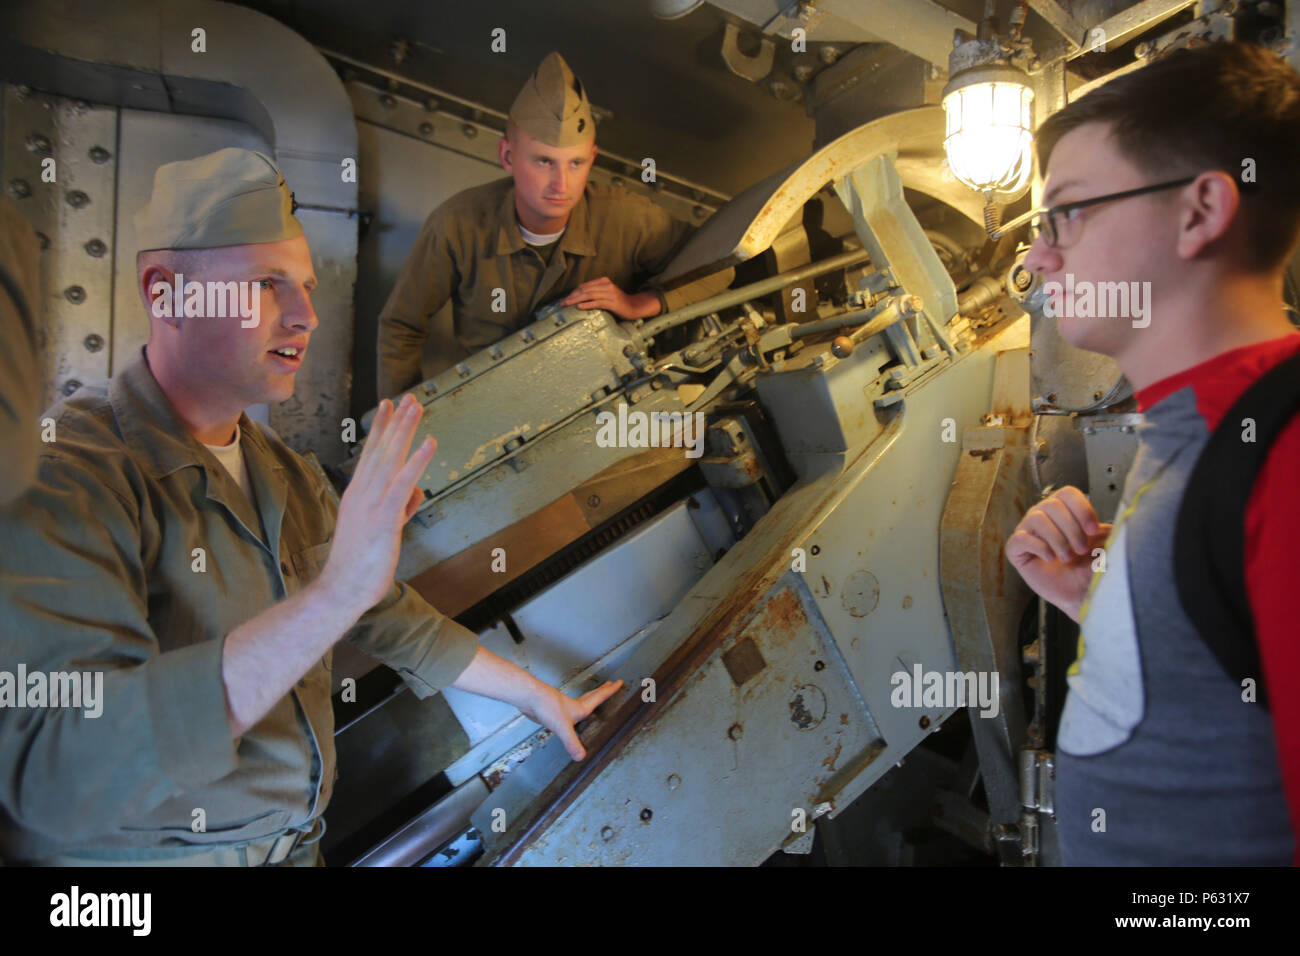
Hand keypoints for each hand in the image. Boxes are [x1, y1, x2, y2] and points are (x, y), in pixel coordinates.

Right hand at [318, 394, 435, 615]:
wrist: (341, 589)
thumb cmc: (358, 564)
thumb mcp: (379, 529)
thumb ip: (398, 508)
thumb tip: (415, 494)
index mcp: (358, 494)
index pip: (371, 454)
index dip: (381, 428)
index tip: (388, 406)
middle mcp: (362, 493)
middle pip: (381, 449)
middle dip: (395, 421)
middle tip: (407, 398)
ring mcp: (371, 503)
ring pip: (391, 458)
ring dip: (405, 430)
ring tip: (416, 407)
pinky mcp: (383, 517)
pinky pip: (403, 483)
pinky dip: (417, 461)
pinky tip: (429, 443)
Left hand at [520, 679, 624, 759]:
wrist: (529, 697)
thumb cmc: (547, 706)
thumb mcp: (563, 727)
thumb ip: (572, 742)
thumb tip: (581, 757)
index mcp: (580, 708)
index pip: (599, 697)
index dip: (610, 691)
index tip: (619, 682)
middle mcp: (573, 706)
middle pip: (592, 695)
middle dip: (603, 690)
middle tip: (610, 683)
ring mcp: (563, 707)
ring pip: (580, 701)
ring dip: (589, 697)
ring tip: (594, 698)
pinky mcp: (553, 711)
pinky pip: (568, 710)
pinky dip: (573, 709)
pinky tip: (570, 716)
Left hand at [561, 278, 661, 318]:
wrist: (634, 307)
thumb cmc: (618, 302)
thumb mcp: (606, 294)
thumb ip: (595, 293)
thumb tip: (579, 298)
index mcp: (604, 281)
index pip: (584, 286)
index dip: (573, 292)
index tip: (565, 299)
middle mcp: (606, 285)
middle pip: (585, 290)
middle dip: (572, 296)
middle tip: (562, 303)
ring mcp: (610, 294)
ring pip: (589, 295)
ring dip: (576, 300)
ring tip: (567, 305)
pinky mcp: (612, 303)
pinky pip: (597, 303)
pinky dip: (587, 305)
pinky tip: (579, 307)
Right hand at [1004, 485, 1112, 622]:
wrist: (1083, 594)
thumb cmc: (1091, 568)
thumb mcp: (1106, 540)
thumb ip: (1109, 522)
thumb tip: (1121, 510)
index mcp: (1064, 510)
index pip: (1067, 493)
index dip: (1081, 509)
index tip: (1093, 530)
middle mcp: (1044, 516)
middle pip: (1052, 504)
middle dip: (1071, 528)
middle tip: (1082, 549)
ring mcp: (1028, 532)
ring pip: (1037, 518)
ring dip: (1057, 539)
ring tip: (1067, 557)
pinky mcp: (1016, 550)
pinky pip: (1020, 539)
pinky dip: (1038, 547)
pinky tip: (1050, 558)